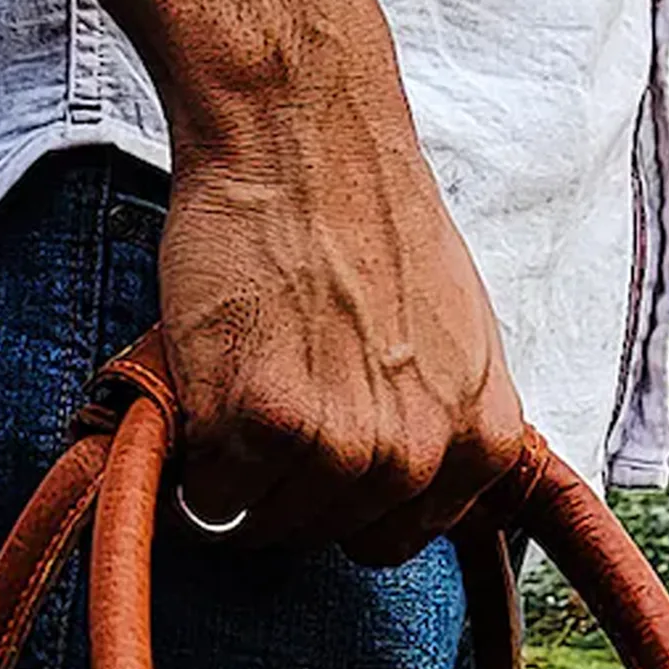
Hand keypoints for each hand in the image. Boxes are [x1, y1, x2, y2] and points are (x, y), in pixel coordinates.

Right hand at [154, 102, 525, 566]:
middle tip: (264, 407)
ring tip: (234, 392)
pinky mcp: (263, 425)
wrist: (302, 130)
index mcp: (479, 441)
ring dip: (233, 476)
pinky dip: (189, 462)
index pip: (396, 537)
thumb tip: (406, 484)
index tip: (317, 457)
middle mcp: (417, 458)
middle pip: (325, 534)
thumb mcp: (457, 336)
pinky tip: (202, 394)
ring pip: (261, 524)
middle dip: (286, 486)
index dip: (344, 498)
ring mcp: (340, 448)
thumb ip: (442, 422)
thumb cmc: (368, 217)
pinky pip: (208, 497)